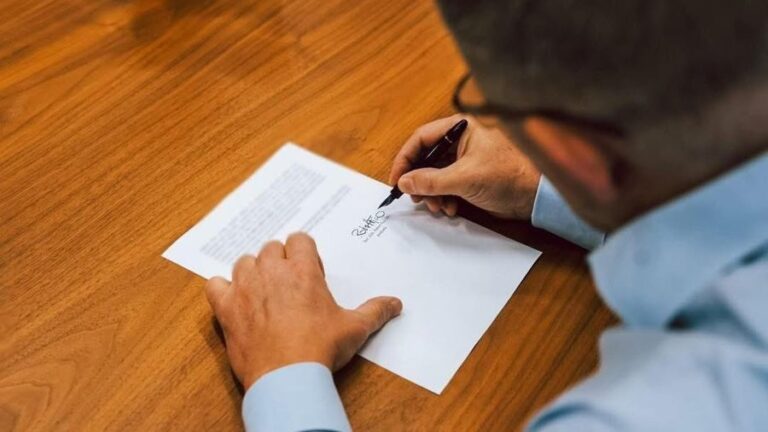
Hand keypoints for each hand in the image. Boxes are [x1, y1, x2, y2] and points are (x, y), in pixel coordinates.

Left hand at [204, 232, 401, 389]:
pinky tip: (234, 301)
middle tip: (290, 285)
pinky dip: (222, 289)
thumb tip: (395, 304)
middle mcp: (271, 271)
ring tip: (264, 292)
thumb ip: (375, 311)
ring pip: (244, 262)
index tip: (311, 273)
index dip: (304, 253)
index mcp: (302, 269)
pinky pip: (214, 285)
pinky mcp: (226, 308)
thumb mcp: (355, 328)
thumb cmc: (320, 349)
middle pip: (270, 247)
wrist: (287, 377)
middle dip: (280, 261)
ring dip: (253, 271)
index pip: (299, 239)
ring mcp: (245, 288)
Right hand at [389, 115, 540, 218]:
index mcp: (460, 128)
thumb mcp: (464, 178)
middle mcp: (461, 141)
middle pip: (426, 158)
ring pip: (434, 176)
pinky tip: (450, 209)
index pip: (421, 138)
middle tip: (416, 198)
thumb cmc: (508, 176)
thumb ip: (431, 180)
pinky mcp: (469, 178)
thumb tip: (405, 182)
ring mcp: (465, 160)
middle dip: (419, 181)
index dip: (405, 159)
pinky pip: (445, 187)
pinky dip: (443, 199)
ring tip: (437, 207)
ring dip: (432, 194)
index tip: (397, 179)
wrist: (535, 197)